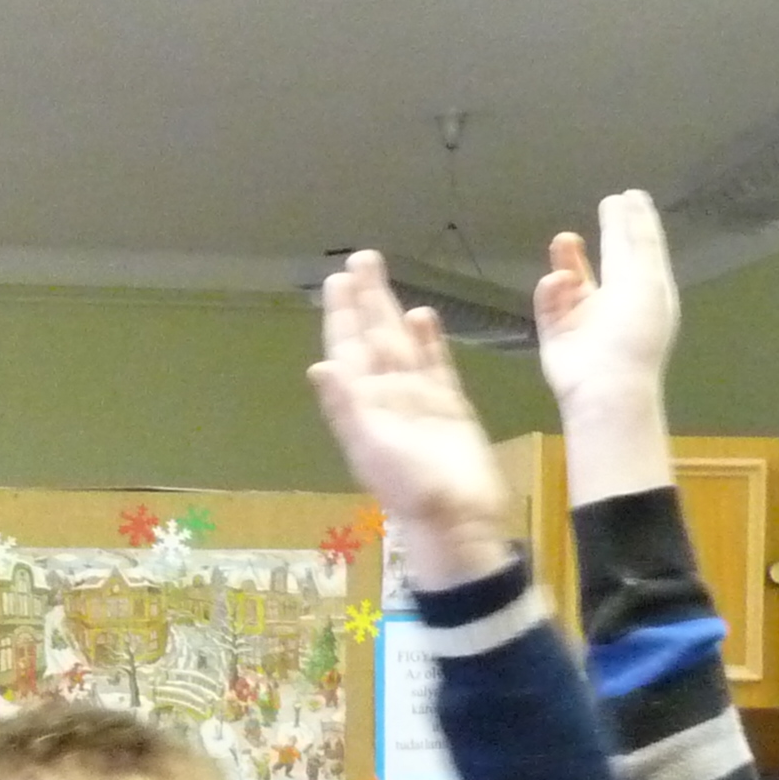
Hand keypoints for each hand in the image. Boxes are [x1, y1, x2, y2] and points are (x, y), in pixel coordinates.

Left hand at [308, 252, 517, 591]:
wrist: (458, 519)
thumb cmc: (412, 488)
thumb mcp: (371, 447)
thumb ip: (347, 406)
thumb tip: (320, 367)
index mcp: (362, 406)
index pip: (346, 351)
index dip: (340, 316)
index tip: (334, 282)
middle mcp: (386, 398)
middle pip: (372, 338)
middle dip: (364, 300)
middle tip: (358, 260)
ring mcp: (418, 399)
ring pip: (401, 344)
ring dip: (391, 311)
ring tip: (383, 277)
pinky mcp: (449, 406)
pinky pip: (435, 364)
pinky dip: (428, 341)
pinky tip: (423, 316)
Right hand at [534, 192, 678, 506]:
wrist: (604, 383)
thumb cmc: (634, 330)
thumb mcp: (647, 277)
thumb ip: (638, 239)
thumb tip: (630, 203)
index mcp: (645, 291)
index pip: (642, 250)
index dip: (637, 222)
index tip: (630, 194)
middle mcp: (617, 302)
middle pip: (611, 258)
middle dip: (608, 232)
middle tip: (607, 202)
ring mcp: (585, 317)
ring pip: (573, 277)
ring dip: (569, 257)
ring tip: (565, 239)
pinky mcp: (556, 332)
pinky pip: (549, 299)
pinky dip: (552, 288)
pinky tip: (560, 281)